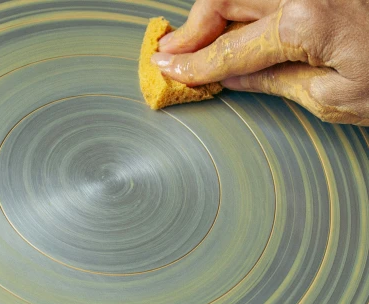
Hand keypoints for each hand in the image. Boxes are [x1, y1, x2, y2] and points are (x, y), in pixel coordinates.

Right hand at [151, 0, 368, 123]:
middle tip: (174, 54)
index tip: (165, 69)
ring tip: (202, 42)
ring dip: (217, 11)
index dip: (192, 63)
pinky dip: (246, 4)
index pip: (228, 49)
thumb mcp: (334, 98)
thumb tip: (232, 77)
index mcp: (305, 22)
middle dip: (195, 27)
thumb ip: (275, 81)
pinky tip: (239, 25)